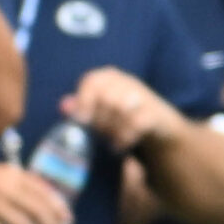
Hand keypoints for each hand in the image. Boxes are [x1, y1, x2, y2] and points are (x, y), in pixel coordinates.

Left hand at [63, 67, 178, 151]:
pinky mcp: (155, 113)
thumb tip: (64, 105)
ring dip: (111, 127)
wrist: (160, 126)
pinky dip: (125, 136)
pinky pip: (137, 123)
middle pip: (105, 96)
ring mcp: (142, 96)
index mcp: (109, 77)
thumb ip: (82, 107)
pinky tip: (119, 146)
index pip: (92, 81)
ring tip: (108, 140)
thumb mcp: (100, 110)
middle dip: (98, 119)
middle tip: (97, 134)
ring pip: (121, 107)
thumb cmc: (121, 117)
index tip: (80, 121)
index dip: (83, 101)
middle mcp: (126, 82)